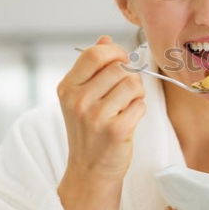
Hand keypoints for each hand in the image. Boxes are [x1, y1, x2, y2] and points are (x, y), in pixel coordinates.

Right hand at [57, 35, 145, 182]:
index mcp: (68, 87)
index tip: (122, 60)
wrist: (90, 170)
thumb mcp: (82, 97)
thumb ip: (93, 67)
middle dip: (129, 77)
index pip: (94, 53)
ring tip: (126, 107)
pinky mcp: (115, 130)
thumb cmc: (90, 131)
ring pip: (132, 84)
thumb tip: (105, 39)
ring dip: (136, 94)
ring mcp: (95, 116)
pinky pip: (140, 105)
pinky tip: (128, 120)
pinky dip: (139, 110)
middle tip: (124, 93)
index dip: (115, 52)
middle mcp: (78, 100)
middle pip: (119, 68)